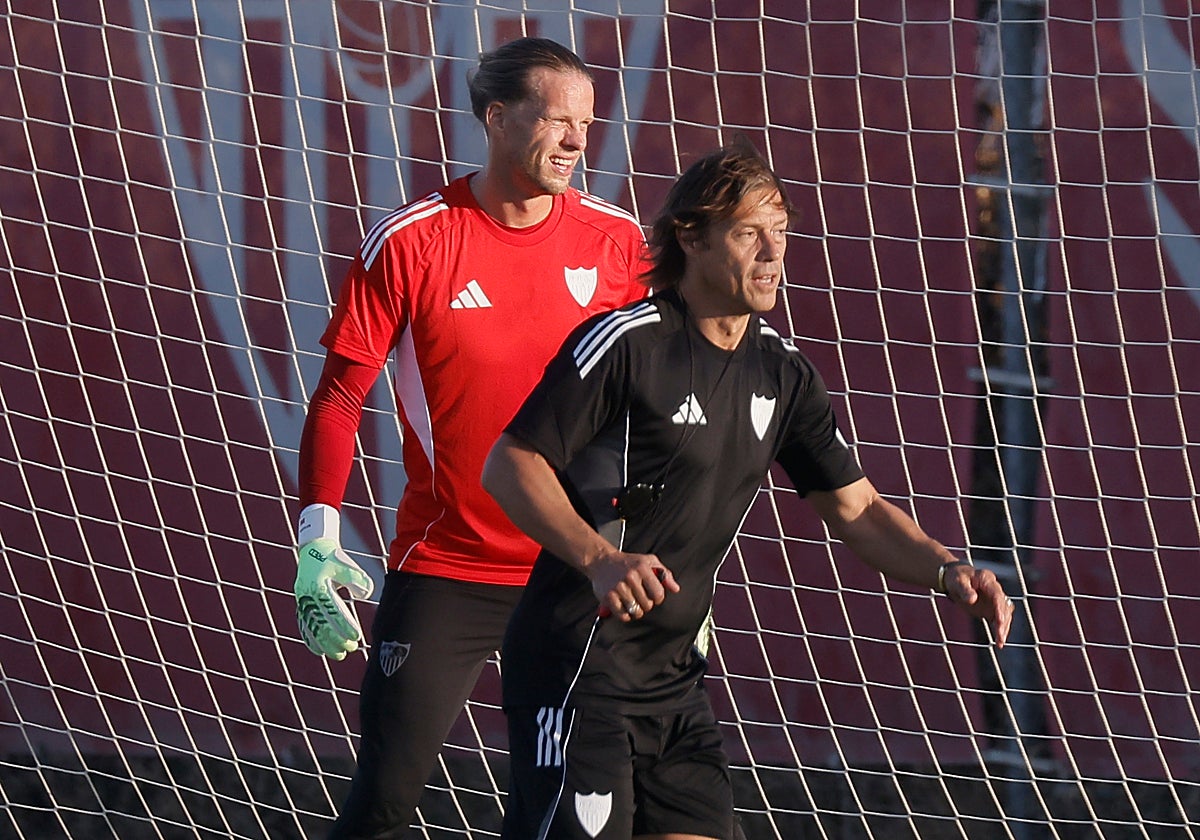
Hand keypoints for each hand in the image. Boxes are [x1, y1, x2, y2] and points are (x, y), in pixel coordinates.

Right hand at [295, 538, 374, 658]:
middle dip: (337, 639)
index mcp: (318, 586)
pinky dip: (311, 640)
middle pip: (321, 623)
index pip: (333, 611)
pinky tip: (319, 652)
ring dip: (325, 644)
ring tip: (339, 655)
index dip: (345, 625)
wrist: (313, 549)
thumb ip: (357, 578)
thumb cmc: (334, 558)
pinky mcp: (301, 606)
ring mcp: (302, 602)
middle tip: (352, 649)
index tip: (357, 637)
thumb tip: (366, 594)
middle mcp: (307, 596)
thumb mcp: (346, 565)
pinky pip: (304, 626)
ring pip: (312, 628)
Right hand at [591, 552, 678, 621]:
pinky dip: (625, 615)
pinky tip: (624, 607)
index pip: (659, 594)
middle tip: (639, 598)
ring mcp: (619, 587)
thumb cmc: (628, 562)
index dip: (657, 598)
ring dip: (636, 611)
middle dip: (646, 604)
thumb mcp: (648, 561)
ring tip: (632, 603)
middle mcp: (631, 577)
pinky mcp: (608, 597)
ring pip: (636, 612)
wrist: (602, 561)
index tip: (652, 595)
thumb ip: (665, 574)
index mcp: (643, 568)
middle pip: (647, 605)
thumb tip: (675, 589)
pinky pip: (623, 616)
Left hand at [942, 562, 1014, 647]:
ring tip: (1000, 642)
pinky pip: (1000, 620)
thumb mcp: (957, 582)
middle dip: (1003, 621)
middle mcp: (995, 589)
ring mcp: (995, 600)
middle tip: (1000, 635)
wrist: (956, 578)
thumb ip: (964, 590)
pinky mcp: (992, 609)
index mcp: (987, 580)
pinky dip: (1000, 630)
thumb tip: (972, 599)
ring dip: (1004, 628)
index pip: (997, 594)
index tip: (1000, 620)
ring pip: (1005, 615)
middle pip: (1004, 607)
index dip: (999, 607)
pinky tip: (999, 642)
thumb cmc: (956, 578)